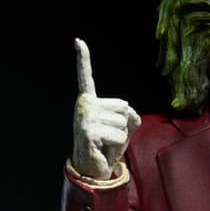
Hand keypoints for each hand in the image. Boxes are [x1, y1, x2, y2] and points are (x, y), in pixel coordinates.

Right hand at [72, 38, 140, 179]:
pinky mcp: (88, 132)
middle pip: (124, 107)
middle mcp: (84, 105)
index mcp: (90, 100)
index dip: (83, 59)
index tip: (78, 41)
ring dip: (120, 138)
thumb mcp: (124, 127)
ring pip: (123, 123)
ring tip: (106, 143)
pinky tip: (103, 149)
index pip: (86, 77)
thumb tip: (130, 114)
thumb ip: (132, 115)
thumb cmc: (108, 145)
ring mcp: (84, 117)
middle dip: (124, 126)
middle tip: (109, 137)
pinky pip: (119, 136)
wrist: (93, 169)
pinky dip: (117, 146)